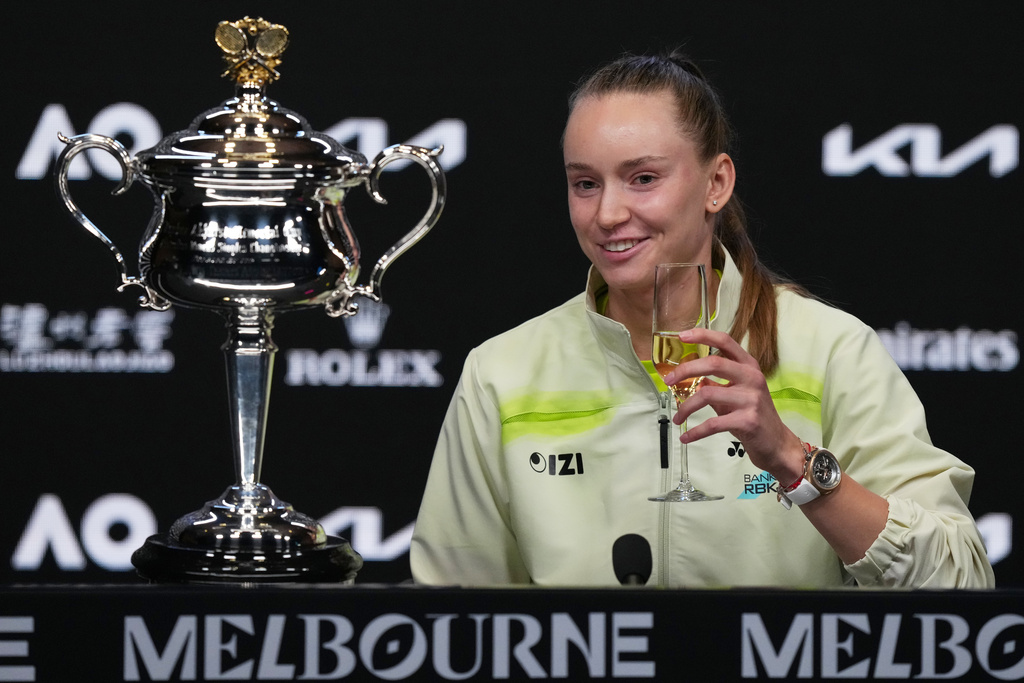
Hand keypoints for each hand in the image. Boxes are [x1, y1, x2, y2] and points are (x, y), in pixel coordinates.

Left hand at [663, 328, 803, 480]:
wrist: (776, 443)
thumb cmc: (752, 415)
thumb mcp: (735, 393)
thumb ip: (714, 383)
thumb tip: (686, 376)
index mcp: (748, 366)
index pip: (725, 341)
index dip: (702, 335)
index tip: (682, 335)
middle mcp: (752, 377)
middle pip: (713, 363)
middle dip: (685, 371)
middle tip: (667, 381)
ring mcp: (752, 399)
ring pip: (707, 394)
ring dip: (686, 407)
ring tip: (677, 417)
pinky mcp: (748, 421)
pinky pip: (713, 423)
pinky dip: (695, 431)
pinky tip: (686, 436)